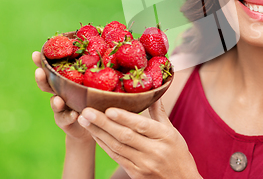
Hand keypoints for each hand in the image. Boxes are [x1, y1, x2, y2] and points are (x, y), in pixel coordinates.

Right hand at [32, 51, 92, 141]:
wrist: (93, 122)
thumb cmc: (97, 96)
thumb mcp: (99, 80)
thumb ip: (98, 69)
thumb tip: (111, 45)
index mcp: (66, 80)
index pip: (52, 69)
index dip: (42, 62)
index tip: (36, 53)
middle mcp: (60, 92)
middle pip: (47, 84)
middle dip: (41, 78)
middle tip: (39, 72)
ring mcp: (61, 108)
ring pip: (54, 102)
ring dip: (55, 101)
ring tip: (58, 100)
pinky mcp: (65, 121)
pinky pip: (65, 118)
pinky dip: (69, 116)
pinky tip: (74, 115)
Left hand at [77, 100, 200, 178]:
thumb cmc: (177, 153)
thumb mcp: (172, 131)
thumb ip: (159, 112)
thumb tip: (153, 92)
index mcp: (164, 137)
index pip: (142, 126)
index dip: (124, 117)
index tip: (108, 108)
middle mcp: (153, 151)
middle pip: (124, 136)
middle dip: (103, 123)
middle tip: (86, 111)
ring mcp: (143, 164)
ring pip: (116, 147)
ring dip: (98, 133)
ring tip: (84, 121)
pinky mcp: (135, 173)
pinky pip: (116, 157)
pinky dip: (103, 145)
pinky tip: (94, 135)